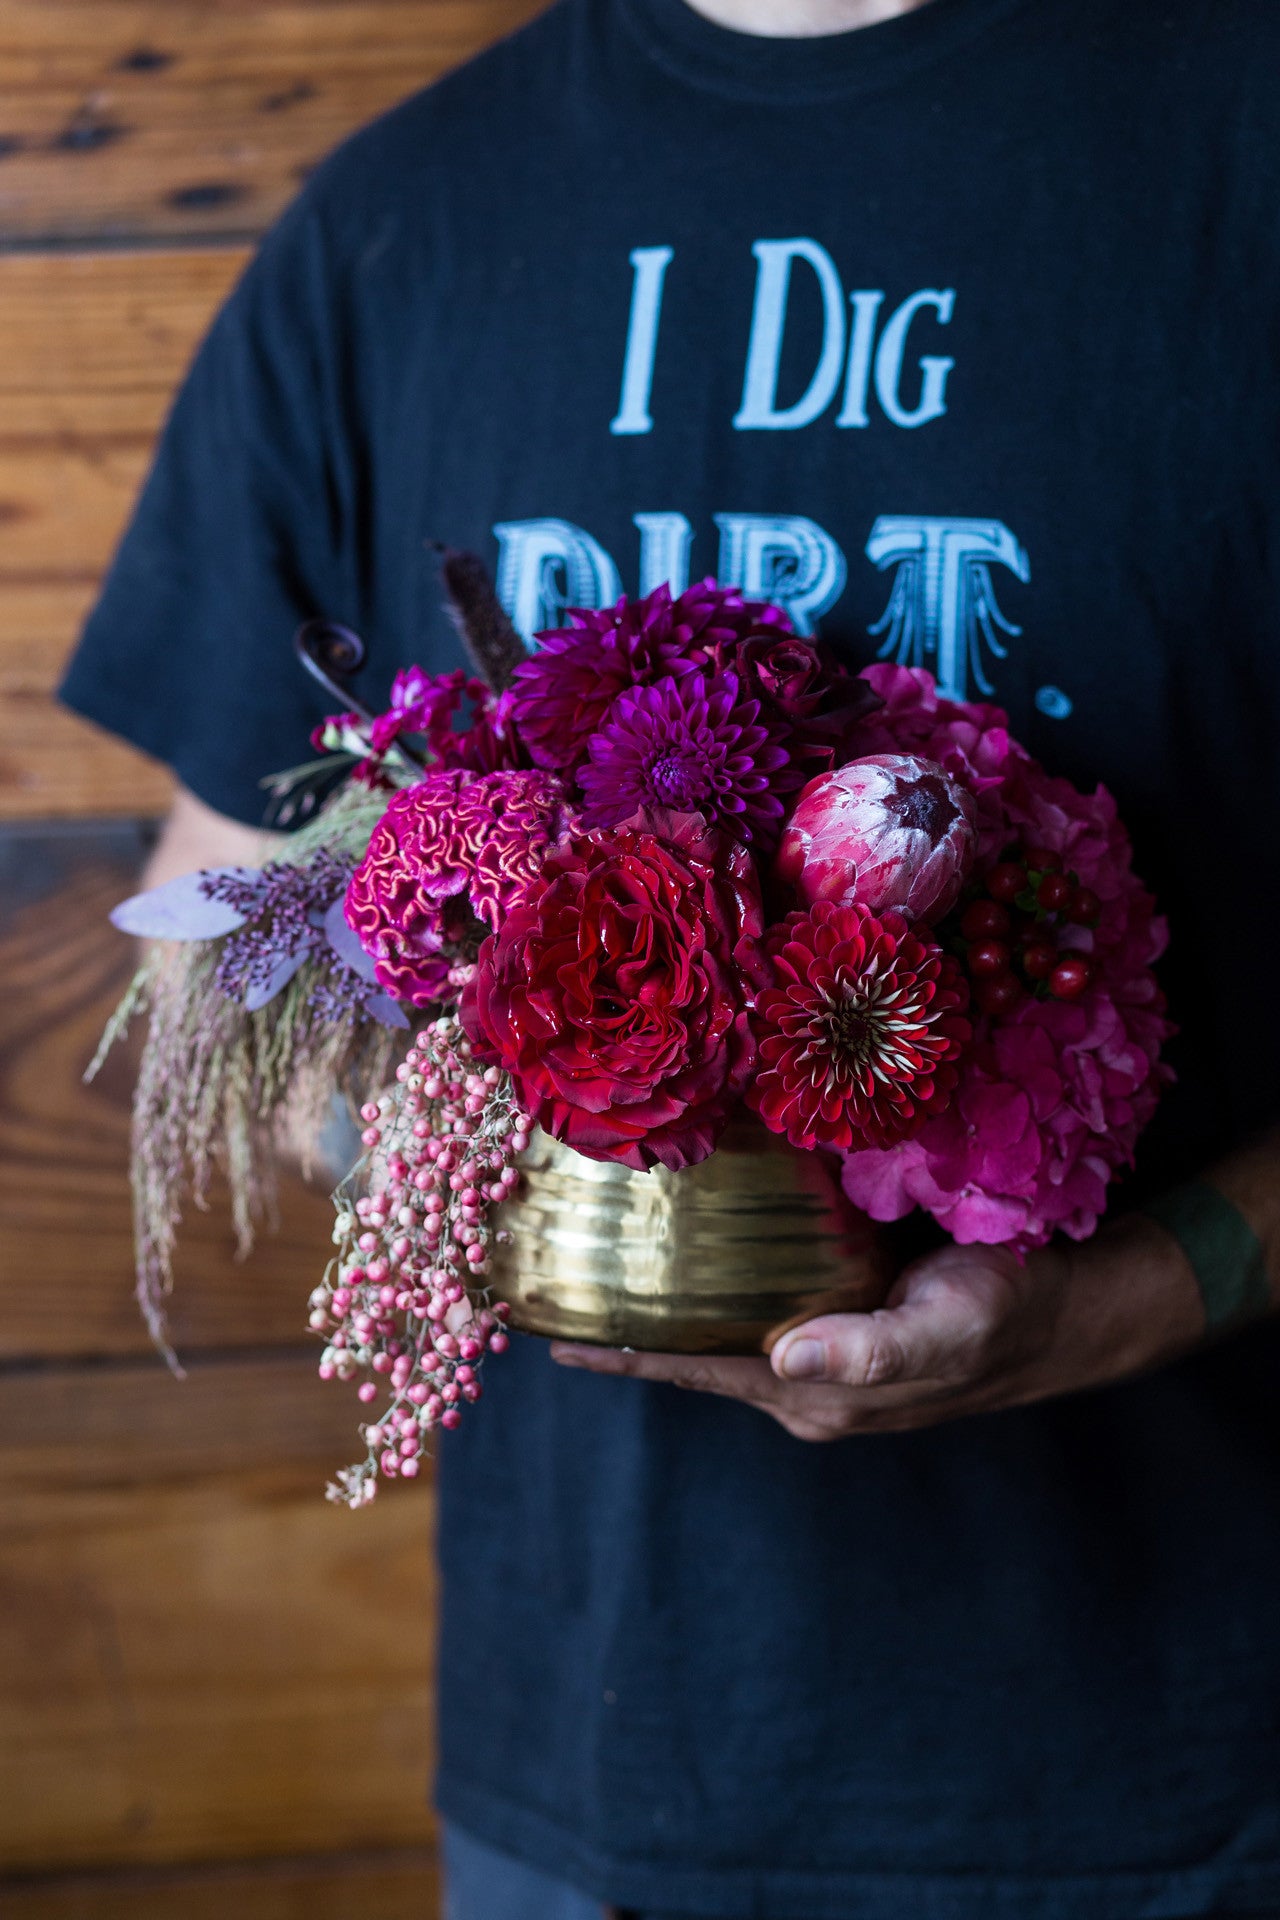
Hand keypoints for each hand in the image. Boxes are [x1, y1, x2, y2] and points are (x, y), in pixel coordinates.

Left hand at [550, 1216, 1206, 1439]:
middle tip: (549, 1283)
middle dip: (623, 1326)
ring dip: (659, 1302)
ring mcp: (817, 1354)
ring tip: (592, 1265)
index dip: (620, 1353)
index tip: (546, 1336)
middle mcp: (802, 1381)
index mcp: (813, 1392)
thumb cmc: (1007, 1312)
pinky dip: (708, 1279)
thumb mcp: (947, 1328)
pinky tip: (683, 1248)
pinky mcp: (837, 1319)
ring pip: (717, 1327)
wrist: (1065, 1307)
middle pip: (690, 1354)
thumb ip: (871, 1347)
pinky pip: (754, 1302)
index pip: (691, 1372)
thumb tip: (785, 1356)